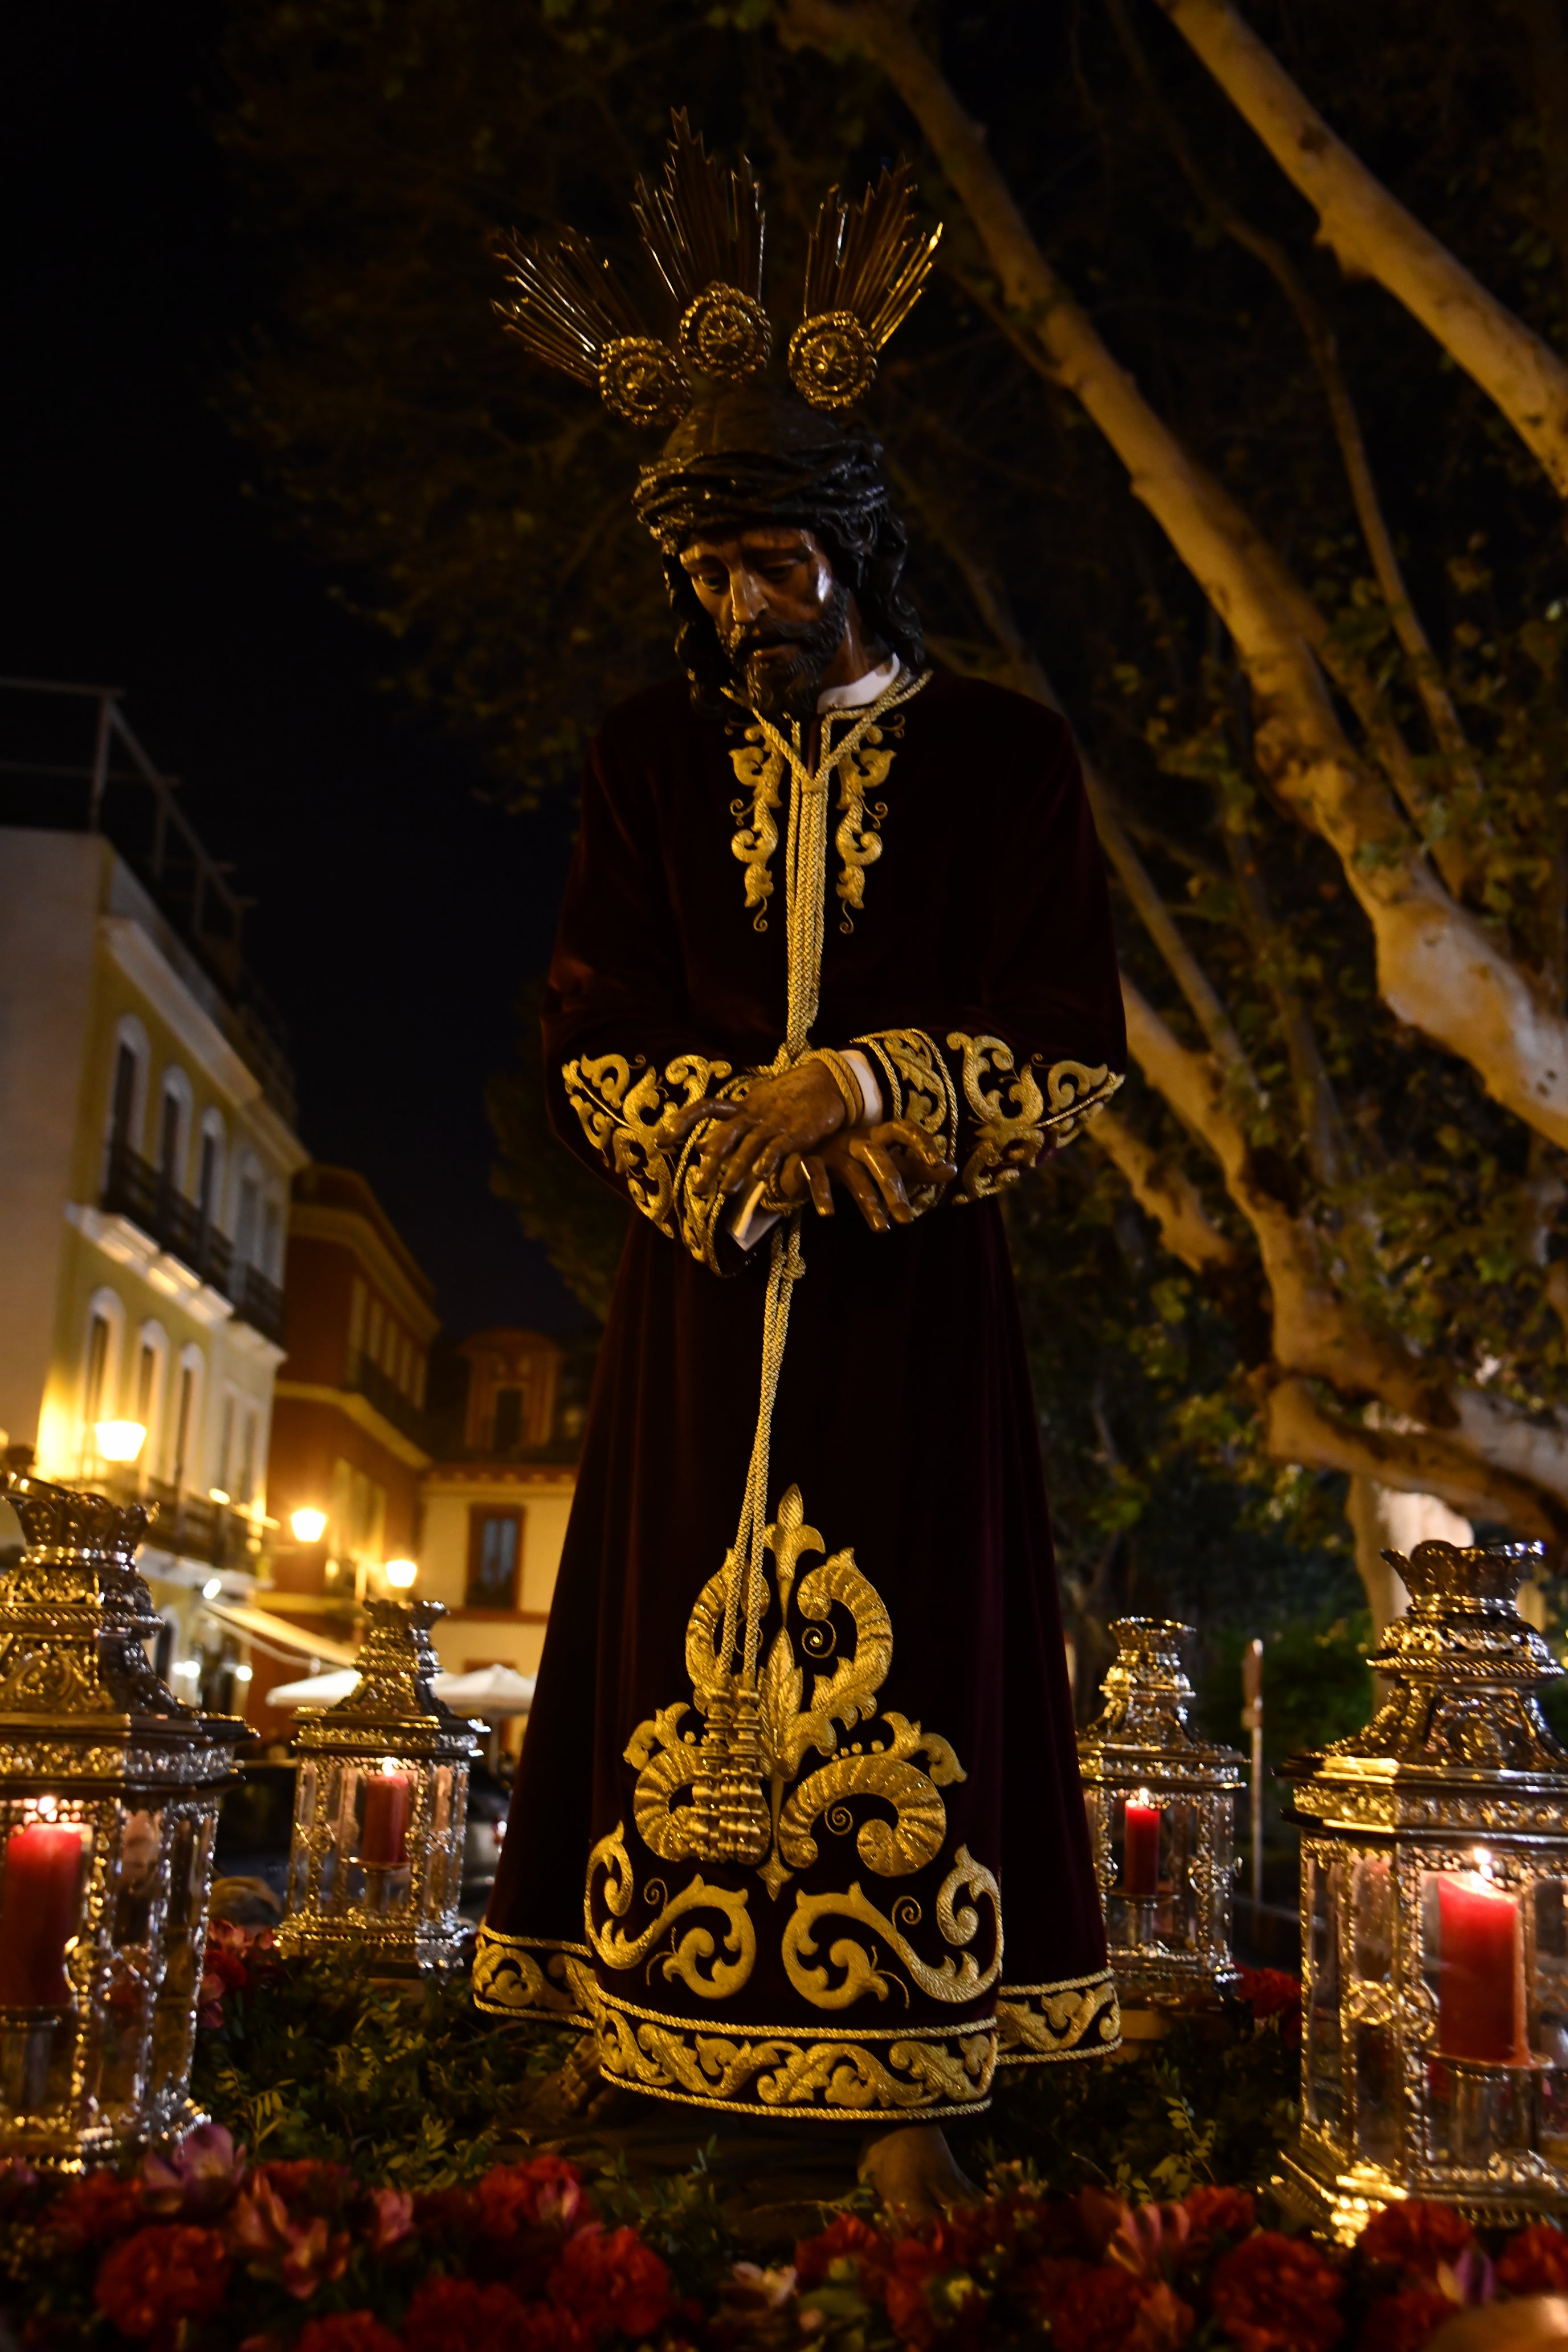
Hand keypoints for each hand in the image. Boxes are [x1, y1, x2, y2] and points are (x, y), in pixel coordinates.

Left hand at [673, 1060, 846, 1199]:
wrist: (828, 1081)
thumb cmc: (788, 1099)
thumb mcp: (756, 1109)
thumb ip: (730, 1129)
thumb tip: (700, 1147)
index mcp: (742, 1106)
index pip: (705, 1108)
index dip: (682, 1122)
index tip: (661, 1141)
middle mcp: (754, 1113)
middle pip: (725, 1135)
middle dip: (710, 1163)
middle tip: (698, 1188)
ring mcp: (775, 1121)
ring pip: (750, 1145)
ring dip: (737, 1169)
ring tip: (726, 1191)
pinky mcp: (798, 1131)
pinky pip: (780, 1146)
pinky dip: (769, 1160)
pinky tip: (761, 1176)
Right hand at [772, 1120, 958, 1233]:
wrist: (800, 1164)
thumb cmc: (853, 1164)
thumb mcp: (886, 1165)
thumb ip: (917, 1168)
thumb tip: (952, 1170)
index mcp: (877, 1136)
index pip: (903, 1130)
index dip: (921, 1142)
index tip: (940, 1163)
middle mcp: (856, 1140)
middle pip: (879, 1159)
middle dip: (893, 1189)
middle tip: (908, 1220)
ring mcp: (832, 1150)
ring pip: (853, 1174)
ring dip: (868, 1202)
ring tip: (881, 1228)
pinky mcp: (808, 1161)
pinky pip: (816, 1175)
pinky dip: (822, 1193)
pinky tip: (828, 1214)